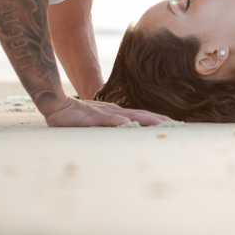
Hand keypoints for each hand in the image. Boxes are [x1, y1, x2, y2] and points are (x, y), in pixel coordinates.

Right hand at [43, 96, 173, 126]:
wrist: (57, 106)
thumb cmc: (79, 115)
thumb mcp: (100, 119)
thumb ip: (113, 124)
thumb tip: (127, 129)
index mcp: (118, 113)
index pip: (142, 115)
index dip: (158, 119)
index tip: (174, 124)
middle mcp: (115, 111)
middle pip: (142, 114)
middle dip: (160, 120)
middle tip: (176, 125)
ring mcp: (104, 113)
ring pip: (130, 116)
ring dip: (147, 120)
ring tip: (162, 124)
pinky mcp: (92, 117)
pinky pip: (107, 119)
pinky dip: (119, 122)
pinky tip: (128, 124)